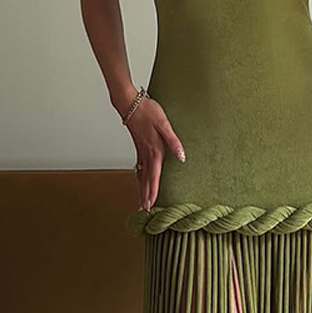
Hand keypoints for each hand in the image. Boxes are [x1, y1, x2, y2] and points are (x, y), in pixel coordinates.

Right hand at [124, 96, 184, 210]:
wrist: (129, 103)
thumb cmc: (147, 110)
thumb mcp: (164, 123)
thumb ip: (173, 141)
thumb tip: (182, 157)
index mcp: (154, 150)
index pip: (154, 175)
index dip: (153, 190)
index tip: (151, 204)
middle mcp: (146, 153)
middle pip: (146, 179)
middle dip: (145, 195)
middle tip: (144, 210)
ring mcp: (140, 150)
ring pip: (141, 174)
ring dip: (141, 188)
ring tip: (141, 201)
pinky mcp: (138, 146)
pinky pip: (138, 166)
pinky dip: (139, 177)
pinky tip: (140, 180)